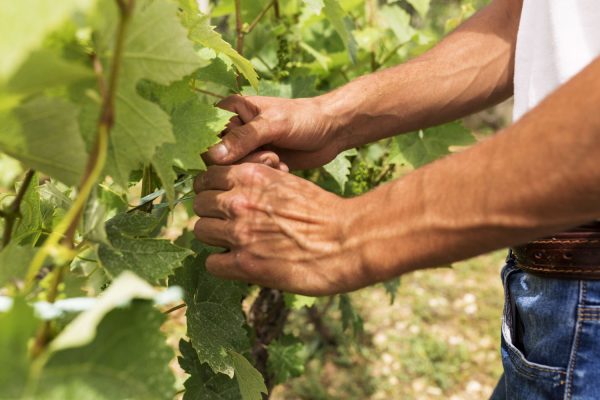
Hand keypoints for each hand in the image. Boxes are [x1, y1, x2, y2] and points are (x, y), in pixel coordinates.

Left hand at [192, 163, 364, 294]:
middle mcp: (239, 201)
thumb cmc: (325, 211)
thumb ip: (260, 182)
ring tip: (236, 243)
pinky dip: (222, 264)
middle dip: (211, 212)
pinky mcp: (245, 264)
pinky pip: (212, 263)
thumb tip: (240, 188)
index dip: (212, 188)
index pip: (206, 177)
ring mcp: (239, 233)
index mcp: (251, 176)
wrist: (349, 239)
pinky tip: (240, 263)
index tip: (221, 198)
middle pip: (199, 204)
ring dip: (216, 238)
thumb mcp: (289, 182)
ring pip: (200, 231)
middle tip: (228, 223)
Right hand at [204, 95, 341, 169]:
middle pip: (216, 158)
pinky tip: (282, 167)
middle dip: (244, 162)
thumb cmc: (304, 119)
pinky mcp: (256, 163)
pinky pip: (247, 177)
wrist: (332, 131)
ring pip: (232, 171)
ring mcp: (243, 148)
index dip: (220, 151)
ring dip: (256, 169)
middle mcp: (231, 129)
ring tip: (278, 160)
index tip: (244, 152)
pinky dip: (264, 175)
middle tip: (270, 155)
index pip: (205, 136)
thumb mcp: (274, 124)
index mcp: (229, 110)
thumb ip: (244, 138)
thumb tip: (213, 156)